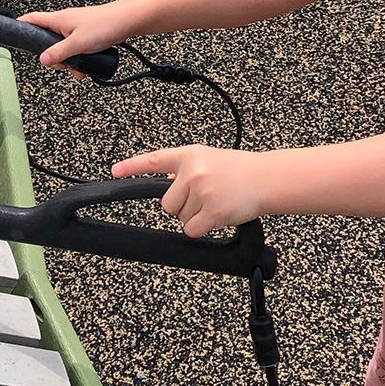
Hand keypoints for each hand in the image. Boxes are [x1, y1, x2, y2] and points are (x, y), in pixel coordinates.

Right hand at [18, 4, 126, 69]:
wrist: (128, 21)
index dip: (21, 26)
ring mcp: (77, 30)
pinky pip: (78, 51)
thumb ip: (59, 53)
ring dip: (71, 62)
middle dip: (54, 57)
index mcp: (58, 19)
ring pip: (65, 49)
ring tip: (81, 68)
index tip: (14, 34)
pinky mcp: (88, 36)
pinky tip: (88, 67)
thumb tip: (43, 60)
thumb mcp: (78, 43)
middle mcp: (66, 23)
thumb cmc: (105, 24)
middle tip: (63, 63)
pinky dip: (81, 60)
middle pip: (48, 42)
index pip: (32, 19)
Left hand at [113, 144, 269, 235]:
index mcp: (190, 155)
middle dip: (183, 206)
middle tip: (205, 198)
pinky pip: (192, 230)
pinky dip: (203, 228)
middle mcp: (193, 171)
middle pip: (167, 203)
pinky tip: (218, 217)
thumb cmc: (243, 170)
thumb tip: (166, 175)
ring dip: (197, 216)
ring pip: (181, 218)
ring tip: (218, 202)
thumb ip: (187, 167)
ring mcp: (201, 190)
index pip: (154, 160)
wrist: (269, 179)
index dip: (132, 167)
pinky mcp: (211, 210)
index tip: (115, 171)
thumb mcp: (212, 159)